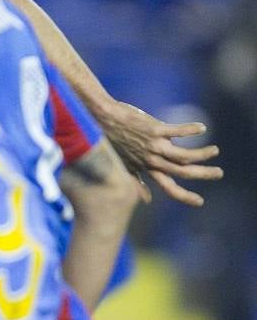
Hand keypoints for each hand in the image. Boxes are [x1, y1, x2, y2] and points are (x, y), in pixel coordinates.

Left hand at [97, 100, 221, 206]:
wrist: (100, 118)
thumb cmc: (110, 140)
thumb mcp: (122, 165)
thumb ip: (136, 182)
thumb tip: (146, 200)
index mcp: (147, 168)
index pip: (169, 187)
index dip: (185, 196)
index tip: (199, 202)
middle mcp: (152, 159)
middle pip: (183, 172)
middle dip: (203, 174)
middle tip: (219, 173)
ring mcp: (154, 145)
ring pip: (185, 155)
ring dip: (203, 154)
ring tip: (215, 150)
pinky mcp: (154, 129)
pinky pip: (178, 131)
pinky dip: (191, 130)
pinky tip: (201, 127)